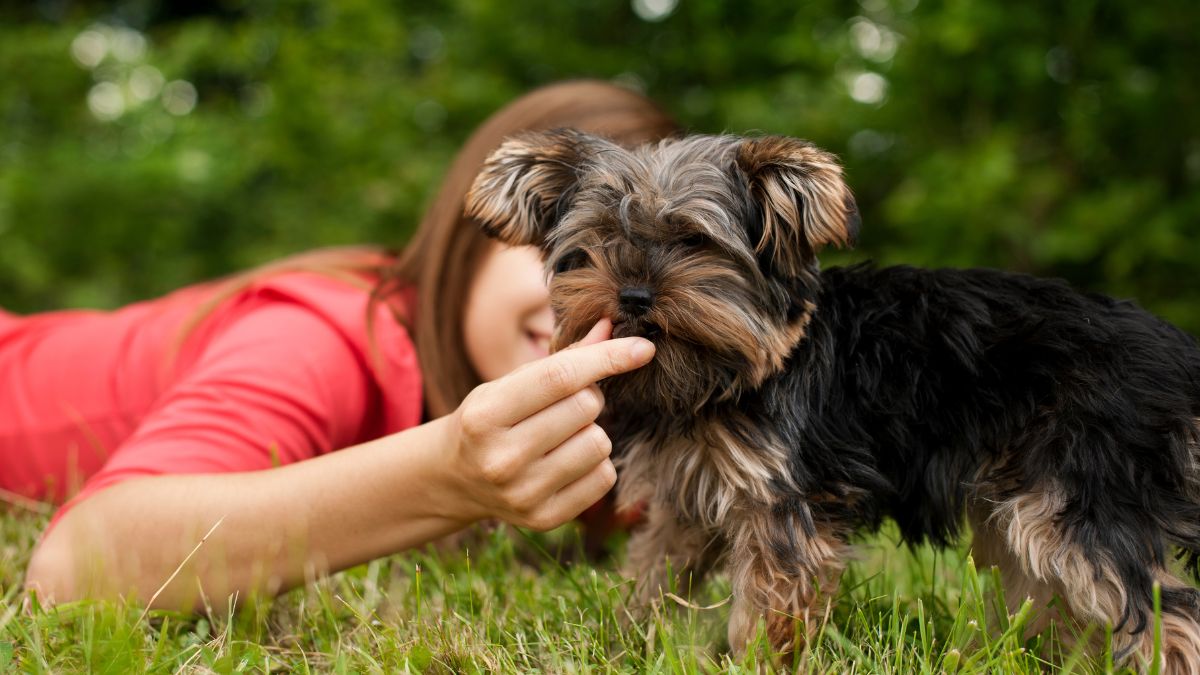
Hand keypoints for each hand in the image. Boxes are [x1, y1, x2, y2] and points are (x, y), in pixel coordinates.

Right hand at [444, 319, 654, 530]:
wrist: (455, 479)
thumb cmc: (490, 420)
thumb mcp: (509, 383)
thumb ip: (562, 358)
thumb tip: (610, 328)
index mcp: (485, 415)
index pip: (559, 378)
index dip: (607, 358)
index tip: (643, 347)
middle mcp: (501, 458)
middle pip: (586, 408)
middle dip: (589, 396)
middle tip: (567, 402)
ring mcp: (523, 493)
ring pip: (599, 443)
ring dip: (592, 431)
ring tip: (564, 434)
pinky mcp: (544, 518)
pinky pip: (604, 477)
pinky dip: (596, 462)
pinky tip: (567, 460)